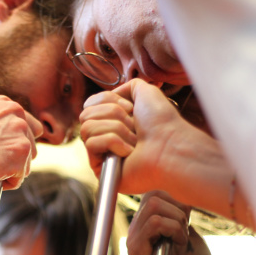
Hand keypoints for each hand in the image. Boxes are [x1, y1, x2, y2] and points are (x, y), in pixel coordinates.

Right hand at [0, 95, 41, 195]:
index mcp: (5, 105)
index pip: (27, 125)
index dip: (15, 141)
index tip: (4, 150)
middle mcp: (17, 116)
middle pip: (31, 145)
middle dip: (15, 158)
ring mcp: (20, 136)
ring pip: (26, 164)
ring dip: (10, 171)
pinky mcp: (20, 156)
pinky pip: (18, 179)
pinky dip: (5, 184)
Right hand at [80, 80, 217, 196]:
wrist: (169, 147)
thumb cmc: (162, 123)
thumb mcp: (147, 92)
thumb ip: (129, 86)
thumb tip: (113, 93)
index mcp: (114, 119)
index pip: (90, 104)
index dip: (108, 100)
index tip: (130, 108)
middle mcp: (105, 135)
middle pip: (85, 114)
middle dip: (113, 114)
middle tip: (134, 125)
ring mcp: (101, 153)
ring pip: (87, 128)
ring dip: (116, 129)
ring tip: (134, 141)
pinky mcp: (99, 168)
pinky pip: (91, 144)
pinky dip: (113, 143)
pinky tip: (128, 152)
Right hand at [127, 191, 216, 254]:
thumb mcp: (189, 238)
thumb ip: (180, 217)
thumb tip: (183, 194)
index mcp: (146, 228)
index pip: (154, 194)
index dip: (177, 201)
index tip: (188, 222)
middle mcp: (136, 232)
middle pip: (153, 195)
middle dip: (178, 208)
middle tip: (186, 231)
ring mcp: (133, 241)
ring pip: (153, 205)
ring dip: (177, 219)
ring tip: (182, 239)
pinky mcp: (136, 251)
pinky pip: (156, 223)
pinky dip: (175, 228)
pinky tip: (180, 244)